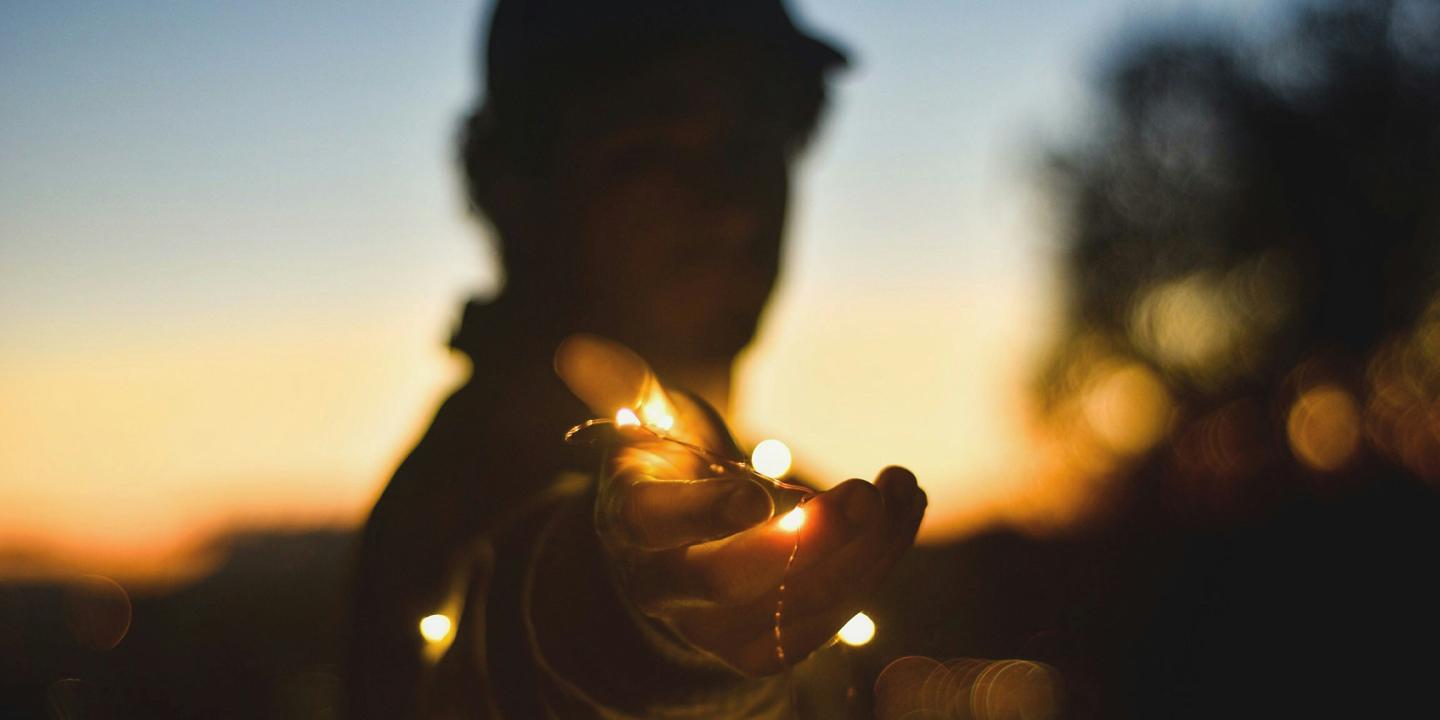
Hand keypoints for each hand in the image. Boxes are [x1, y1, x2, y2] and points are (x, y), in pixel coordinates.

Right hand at [556, 334, 926, 675]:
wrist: (674, 547)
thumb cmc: (665, 465)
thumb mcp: (647, 422)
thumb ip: (627, 389)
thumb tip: (578, 350)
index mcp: (627, 519)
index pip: (654, 523)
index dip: (703, 511)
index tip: (758, 491)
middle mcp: (662, 583)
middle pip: (725, 581)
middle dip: (803, 539)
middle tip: (861, 493)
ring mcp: (712, 626)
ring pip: (791, 608)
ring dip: (862, 550)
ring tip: (902, 487)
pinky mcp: (762, 647)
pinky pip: (826, 623)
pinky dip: (875, 567)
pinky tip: (903, 514)